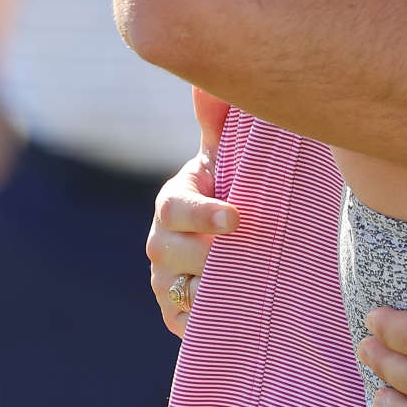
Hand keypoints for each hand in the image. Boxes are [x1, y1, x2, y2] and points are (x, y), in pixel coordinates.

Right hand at [146, 87, 239, 336]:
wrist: (245, 236)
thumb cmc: (239, 187)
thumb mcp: (233, 155)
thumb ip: (220, 121)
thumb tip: (208, 85)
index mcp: (174, 200)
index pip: (175, 208)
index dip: (202, 214)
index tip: (236, 218)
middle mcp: (162, 241)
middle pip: (167, 252)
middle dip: (205, 253)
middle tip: (243, 253)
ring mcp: (167, 278)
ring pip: (173, 288)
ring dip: (204, 287)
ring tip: (241, 284)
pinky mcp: (179, 311)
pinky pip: (182, 321)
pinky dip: (201, 320)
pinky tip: (231, 314)